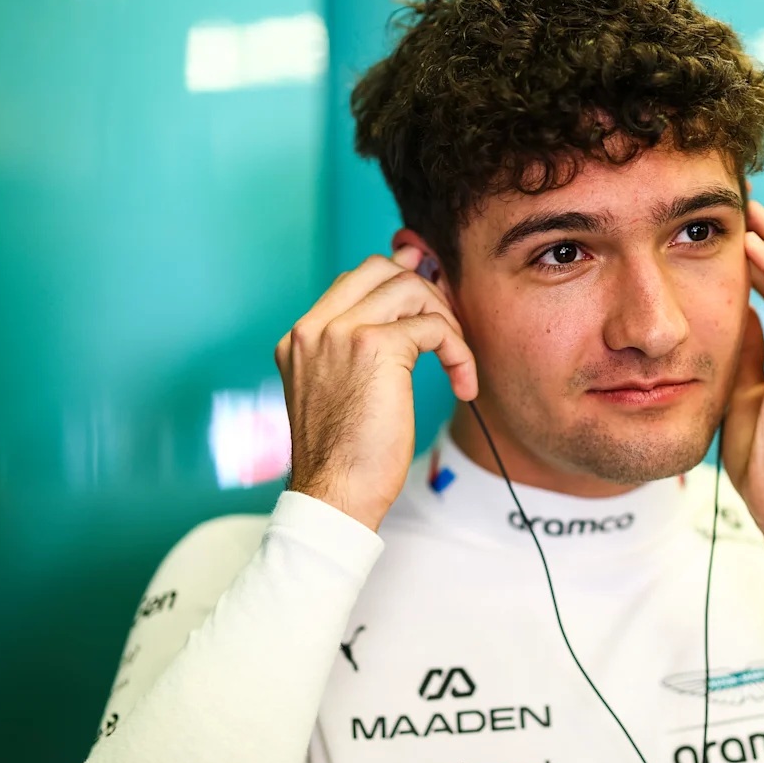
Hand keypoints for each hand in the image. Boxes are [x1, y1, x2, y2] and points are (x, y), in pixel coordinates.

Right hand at [274, 247, 477, 530]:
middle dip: (425, 292)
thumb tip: (403, 319)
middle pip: (381, 267)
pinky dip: (459, 352)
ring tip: (455, 362)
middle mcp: (314, 327)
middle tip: (446, 332)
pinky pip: (434, 327)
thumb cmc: (344, 458)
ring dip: (446, 321)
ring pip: (410, 287)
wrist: (334, 495)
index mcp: (301, 337)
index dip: (399, 287)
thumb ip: (356, 353)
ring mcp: (340, 332)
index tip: (430, 314)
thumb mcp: (339, 394)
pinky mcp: (375, 347)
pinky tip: (462, 384)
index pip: (353, 280)